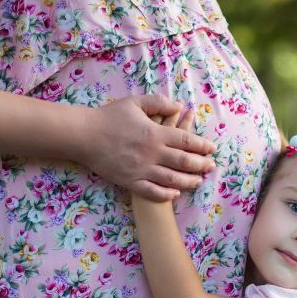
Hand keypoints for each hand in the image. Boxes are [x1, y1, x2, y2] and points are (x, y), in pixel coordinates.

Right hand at [79, 95, 216, 201]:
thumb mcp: (135, 102)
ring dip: (189, 181)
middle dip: (201, 165)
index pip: (186, 141)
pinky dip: (166, 194)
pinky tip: (175, 194)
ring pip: (172, 179)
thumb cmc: (109, 117)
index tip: (212, 148)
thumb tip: (179, 106)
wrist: (84, 136)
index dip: (202, 145)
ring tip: (199, 181)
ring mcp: (141, 169)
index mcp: (155, 133)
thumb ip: (159, 102)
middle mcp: (151, 153)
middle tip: (211, 166)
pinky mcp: (130, 181)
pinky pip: (152, 192)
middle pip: (184, 162)